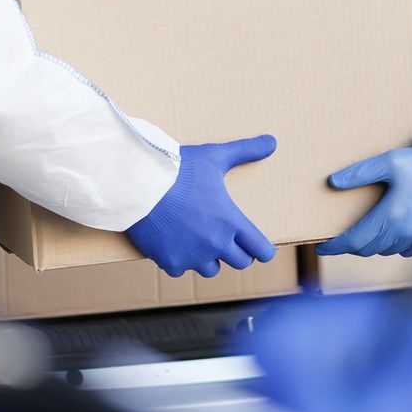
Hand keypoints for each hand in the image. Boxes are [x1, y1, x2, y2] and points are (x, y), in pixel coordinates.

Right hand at [126, 136, 276, 276]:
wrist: (139, 184)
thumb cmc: (179, 169)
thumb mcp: (215, 156)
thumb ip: (246, 150)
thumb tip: (272, 141)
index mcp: (231, 222)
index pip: (261, 250)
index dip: (263, 249)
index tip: (260, 246)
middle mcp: (215, 244)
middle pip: (240, 262)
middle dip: (237, 251)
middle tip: (228, 237)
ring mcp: (192, 256)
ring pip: (211, 270)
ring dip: (209, 258)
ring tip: (200, 239)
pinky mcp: (170, 262)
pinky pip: (181, 270)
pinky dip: (179, 260)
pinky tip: (174, 243)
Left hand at [315, 146, 411, 256]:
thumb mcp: (389, 161)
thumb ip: (360, 173)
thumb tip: (332, 183)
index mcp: (389, 217)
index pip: (353, 241)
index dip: (334, 247)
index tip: (321, 248)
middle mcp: (403, 235)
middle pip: (368, 249)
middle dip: (353, 245)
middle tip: (343, 237)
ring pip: (387, 251)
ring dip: (374, 244)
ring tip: (369, 230)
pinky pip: (406, 250)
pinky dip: (395, 245)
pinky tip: (395, 231)